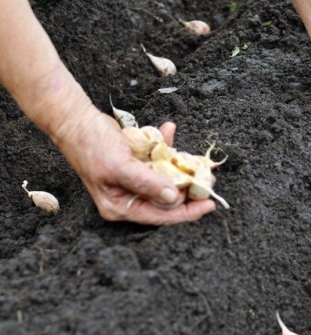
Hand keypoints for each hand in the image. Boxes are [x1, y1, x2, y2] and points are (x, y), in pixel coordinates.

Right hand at [54, 105, 215, 224]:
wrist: (75, 118)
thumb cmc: (91, 145)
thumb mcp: (120, 167)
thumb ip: (147, 184)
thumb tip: (174, 198)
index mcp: (122, 206)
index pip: (161, 216)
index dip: (187, 212)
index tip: (209, 204)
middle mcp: (129, 197)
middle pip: (167, 199)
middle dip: (189, 188)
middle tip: (208, 177)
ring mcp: (134, 180)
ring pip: (167, 179)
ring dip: (182, 166)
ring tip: (197, 158)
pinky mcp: (138, 164)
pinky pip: (159, 160)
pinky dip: (167, 146)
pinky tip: (168, 130)